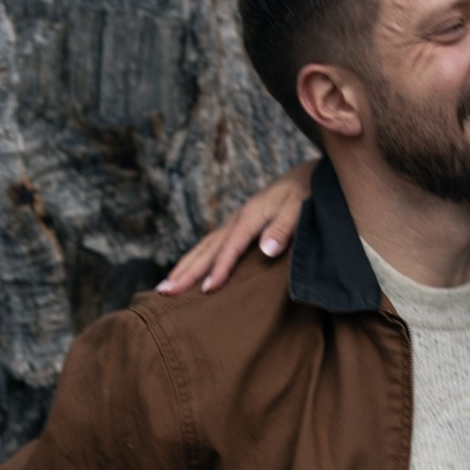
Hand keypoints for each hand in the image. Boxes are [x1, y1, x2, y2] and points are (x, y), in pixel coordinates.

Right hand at [159, 160, 315, 294]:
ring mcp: (233, 223)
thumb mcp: (300, 208)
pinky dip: (195, 261)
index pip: (231, 247)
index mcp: (250, 216)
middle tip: (164, 292)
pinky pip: (210, 246)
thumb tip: (267, 250)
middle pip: (206, 249)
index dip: (220, 269)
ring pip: (203, 248)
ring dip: (183, 268)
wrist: (305, 177)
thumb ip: (284, 228)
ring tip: (164, 287)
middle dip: (185, 272)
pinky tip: (186, 273)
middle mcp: (236, 219)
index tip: (207, 290)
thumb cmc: (306, 194)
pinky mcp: (236, 227)